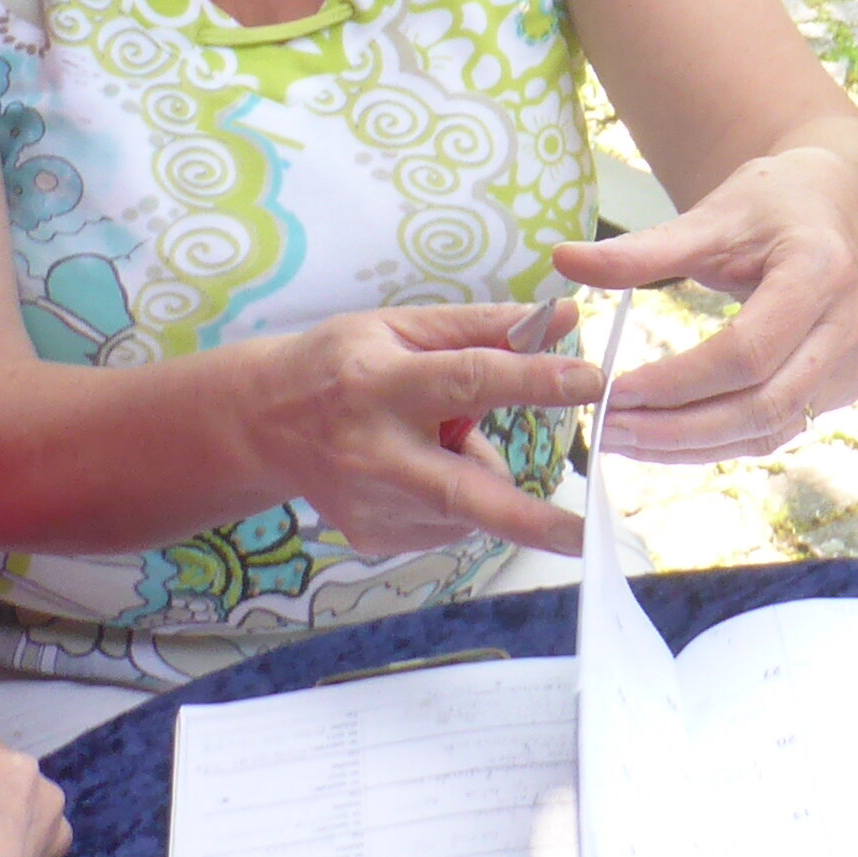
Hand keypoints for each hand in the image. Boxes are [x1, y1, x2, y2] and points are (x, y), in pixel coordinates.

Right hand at [216, 304, 604, 560]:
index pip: (471, 379)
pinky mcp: (376, 538)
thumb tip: (566, 318)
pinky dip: (453, 498)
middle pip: (464, 491)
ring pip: (470, 505)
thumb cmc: (342, 363)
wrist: (264, 425)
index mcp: (382, 385)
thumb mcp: (404, 328)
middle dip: (530, 520)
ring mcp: (372, 506)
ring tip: (431, 440)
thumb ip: (487, 327)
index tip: (592, 381)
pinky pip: (449, 523)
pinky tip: (412, 469)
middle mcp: (375, 453)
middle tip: (587, 536)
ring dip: (478, 474)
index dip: (534, 380)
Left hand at [549, 147, 857, 461]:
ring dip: (692, 445)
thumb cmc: (771, 206)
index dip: (677, 382)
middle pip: (762, 405)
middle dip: (678, 429)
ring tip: (624, 439)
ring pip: (769, 430)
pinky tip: (665, 438)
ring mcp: (852, 364)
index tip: (614, 392)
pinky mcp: (842, 388)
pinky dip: (718, 441)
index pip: (746, 352)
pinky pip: (776, 429)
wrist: (833, 209)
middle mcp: (848, 327)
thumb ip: (641, 249)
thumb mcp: (710, 216)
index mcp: (819, 273)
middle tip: (608, 430)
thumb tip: (564, 260)